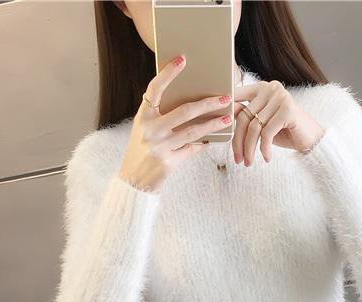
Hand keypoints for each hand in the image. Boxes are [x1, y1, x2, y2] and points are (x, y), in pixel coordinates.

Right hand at [120, 54, 235, 192]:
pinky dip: (202, 143)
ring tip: (227, 118)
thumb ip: (160, 115)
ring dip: (213, 124)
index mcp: (143, 116)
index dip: (168, 73)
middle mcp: (150, 129)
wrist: (134, 180)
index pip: (155, 89)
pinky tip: (213, 138)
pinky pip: (191, 149)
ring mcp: (160, 146)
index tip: (182, 60)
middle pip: (184, 111)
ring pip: (193, 131)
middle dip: (207, 104)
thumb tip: (189, 102)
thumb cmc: (142, 150)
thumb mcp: (145, 129)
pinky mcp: (169, 162)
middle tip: (225, 98)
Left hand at [231, 80, 324, 166]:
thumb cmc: (285, 132)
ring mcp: (280, 97)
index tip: (218, 131)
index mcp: (261, 88)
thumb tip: (225, 116)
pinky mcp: (288, 109)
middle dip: (238, 142)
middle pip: (244, 117)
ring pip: (254, 127)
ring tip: (249, 162)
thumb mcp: (261, 124)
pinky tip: (266, 158)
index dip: (226, 116)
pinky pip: (267, 133)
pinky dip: (264, 149)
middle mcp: (270, 88)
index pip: (236, 99)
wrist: (311, 140)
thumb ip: (246, 117)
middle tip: (238, 159)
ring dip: (249, 149)